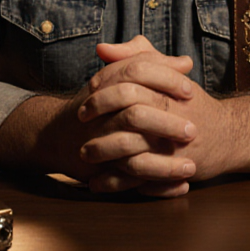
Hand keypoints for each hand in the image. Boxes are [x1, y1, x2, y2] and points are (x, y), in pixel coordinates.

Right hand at [0, 37, 196, 192]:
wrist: (55, 134)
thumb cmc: (99, 104)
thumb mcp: (118, 76)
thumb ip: (150, 63)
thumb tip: (184, 63)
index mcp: (107, 84)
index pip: (137, 72)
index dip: (166, 80)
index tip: (191, 90)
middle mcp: (100, 113)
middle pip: (134, 114)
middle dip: (167, 124)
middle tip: (193, 131)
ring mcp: (98, 143)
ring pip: (131, 153)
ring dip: (165, 164)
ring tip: (192, 168)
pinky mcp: (99, 171)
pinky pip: (128, 183)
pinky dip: (157, 188)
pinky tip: (180, 186)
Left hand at [78, 36, 249, 194]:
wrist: (230, 135)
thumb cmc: (191, 103)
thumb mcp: (169, 73)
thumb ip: (138, 55)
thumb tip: (102, 49)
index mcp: (171, 86)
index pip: (134, 73)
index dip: (106, 80)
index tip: (89, 88)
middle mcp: (174, 112)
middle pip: (130, 108)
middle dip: (100, 113)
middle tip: (80, 119)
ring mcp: (175, 142)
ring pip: (133, 147)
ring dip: (104, 150)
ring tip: (83, 153)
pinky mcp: (176, 168)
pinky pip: (140, 177)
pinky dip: (116, 182)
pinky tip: (97, 181)